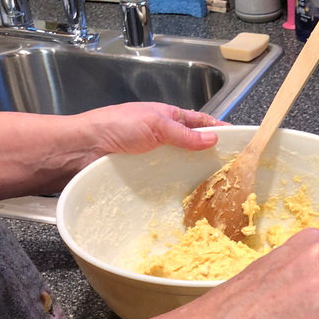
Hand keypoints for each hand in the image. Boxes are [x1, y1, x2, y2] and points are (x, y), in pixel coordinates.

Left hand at [0, 103, 226, 199]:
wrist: (79, 152)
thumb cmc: (113, 128)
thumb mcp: (155, 124)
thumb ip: (184, 134)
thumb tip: (213, 140)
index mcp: (164, 116)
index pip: (199, 120)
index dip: (218, 128)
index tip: (239, 139)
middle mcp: (160, 137)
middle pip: (192, 147)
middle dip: (211, 156)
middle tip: (234, 171)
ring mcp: (151, 160)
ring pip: (181, 168)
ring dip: (197, 177)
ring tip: (219, 190)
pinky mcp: (143, 180)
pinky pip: (166, 185)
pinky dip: (179, 191)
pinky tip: (193, 202)